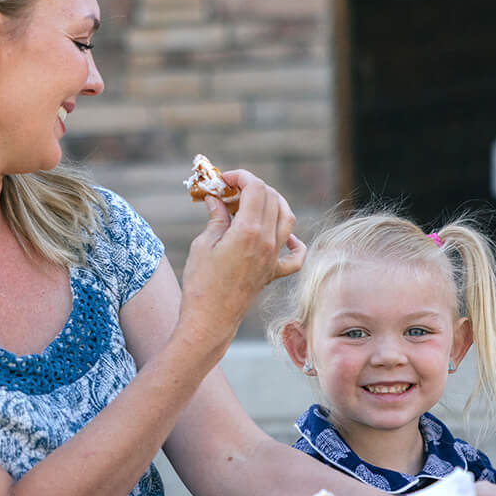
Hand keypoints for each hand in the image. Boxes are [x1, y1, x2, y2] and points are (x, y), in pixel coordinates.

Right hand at [179, 169, 302, 343]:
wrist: (210, 319)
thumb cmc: (201, 283)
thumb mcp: (203, 244)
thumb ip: (216, 218)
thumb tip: (216, 199)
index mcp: (249, 231)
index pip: (256, 188)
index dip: (240, 177)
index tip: (224, 179)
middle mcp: (268, 241)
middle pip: (271, 198)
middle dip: (251, 187)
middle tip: (230, 191)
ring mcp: (274, 257)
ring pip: (287, 217)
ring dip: (272, 203)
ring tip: (251, 203)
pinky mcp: (273, 273)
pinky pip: (295, 255)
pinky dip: (293, 241)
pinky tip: (283, 236)